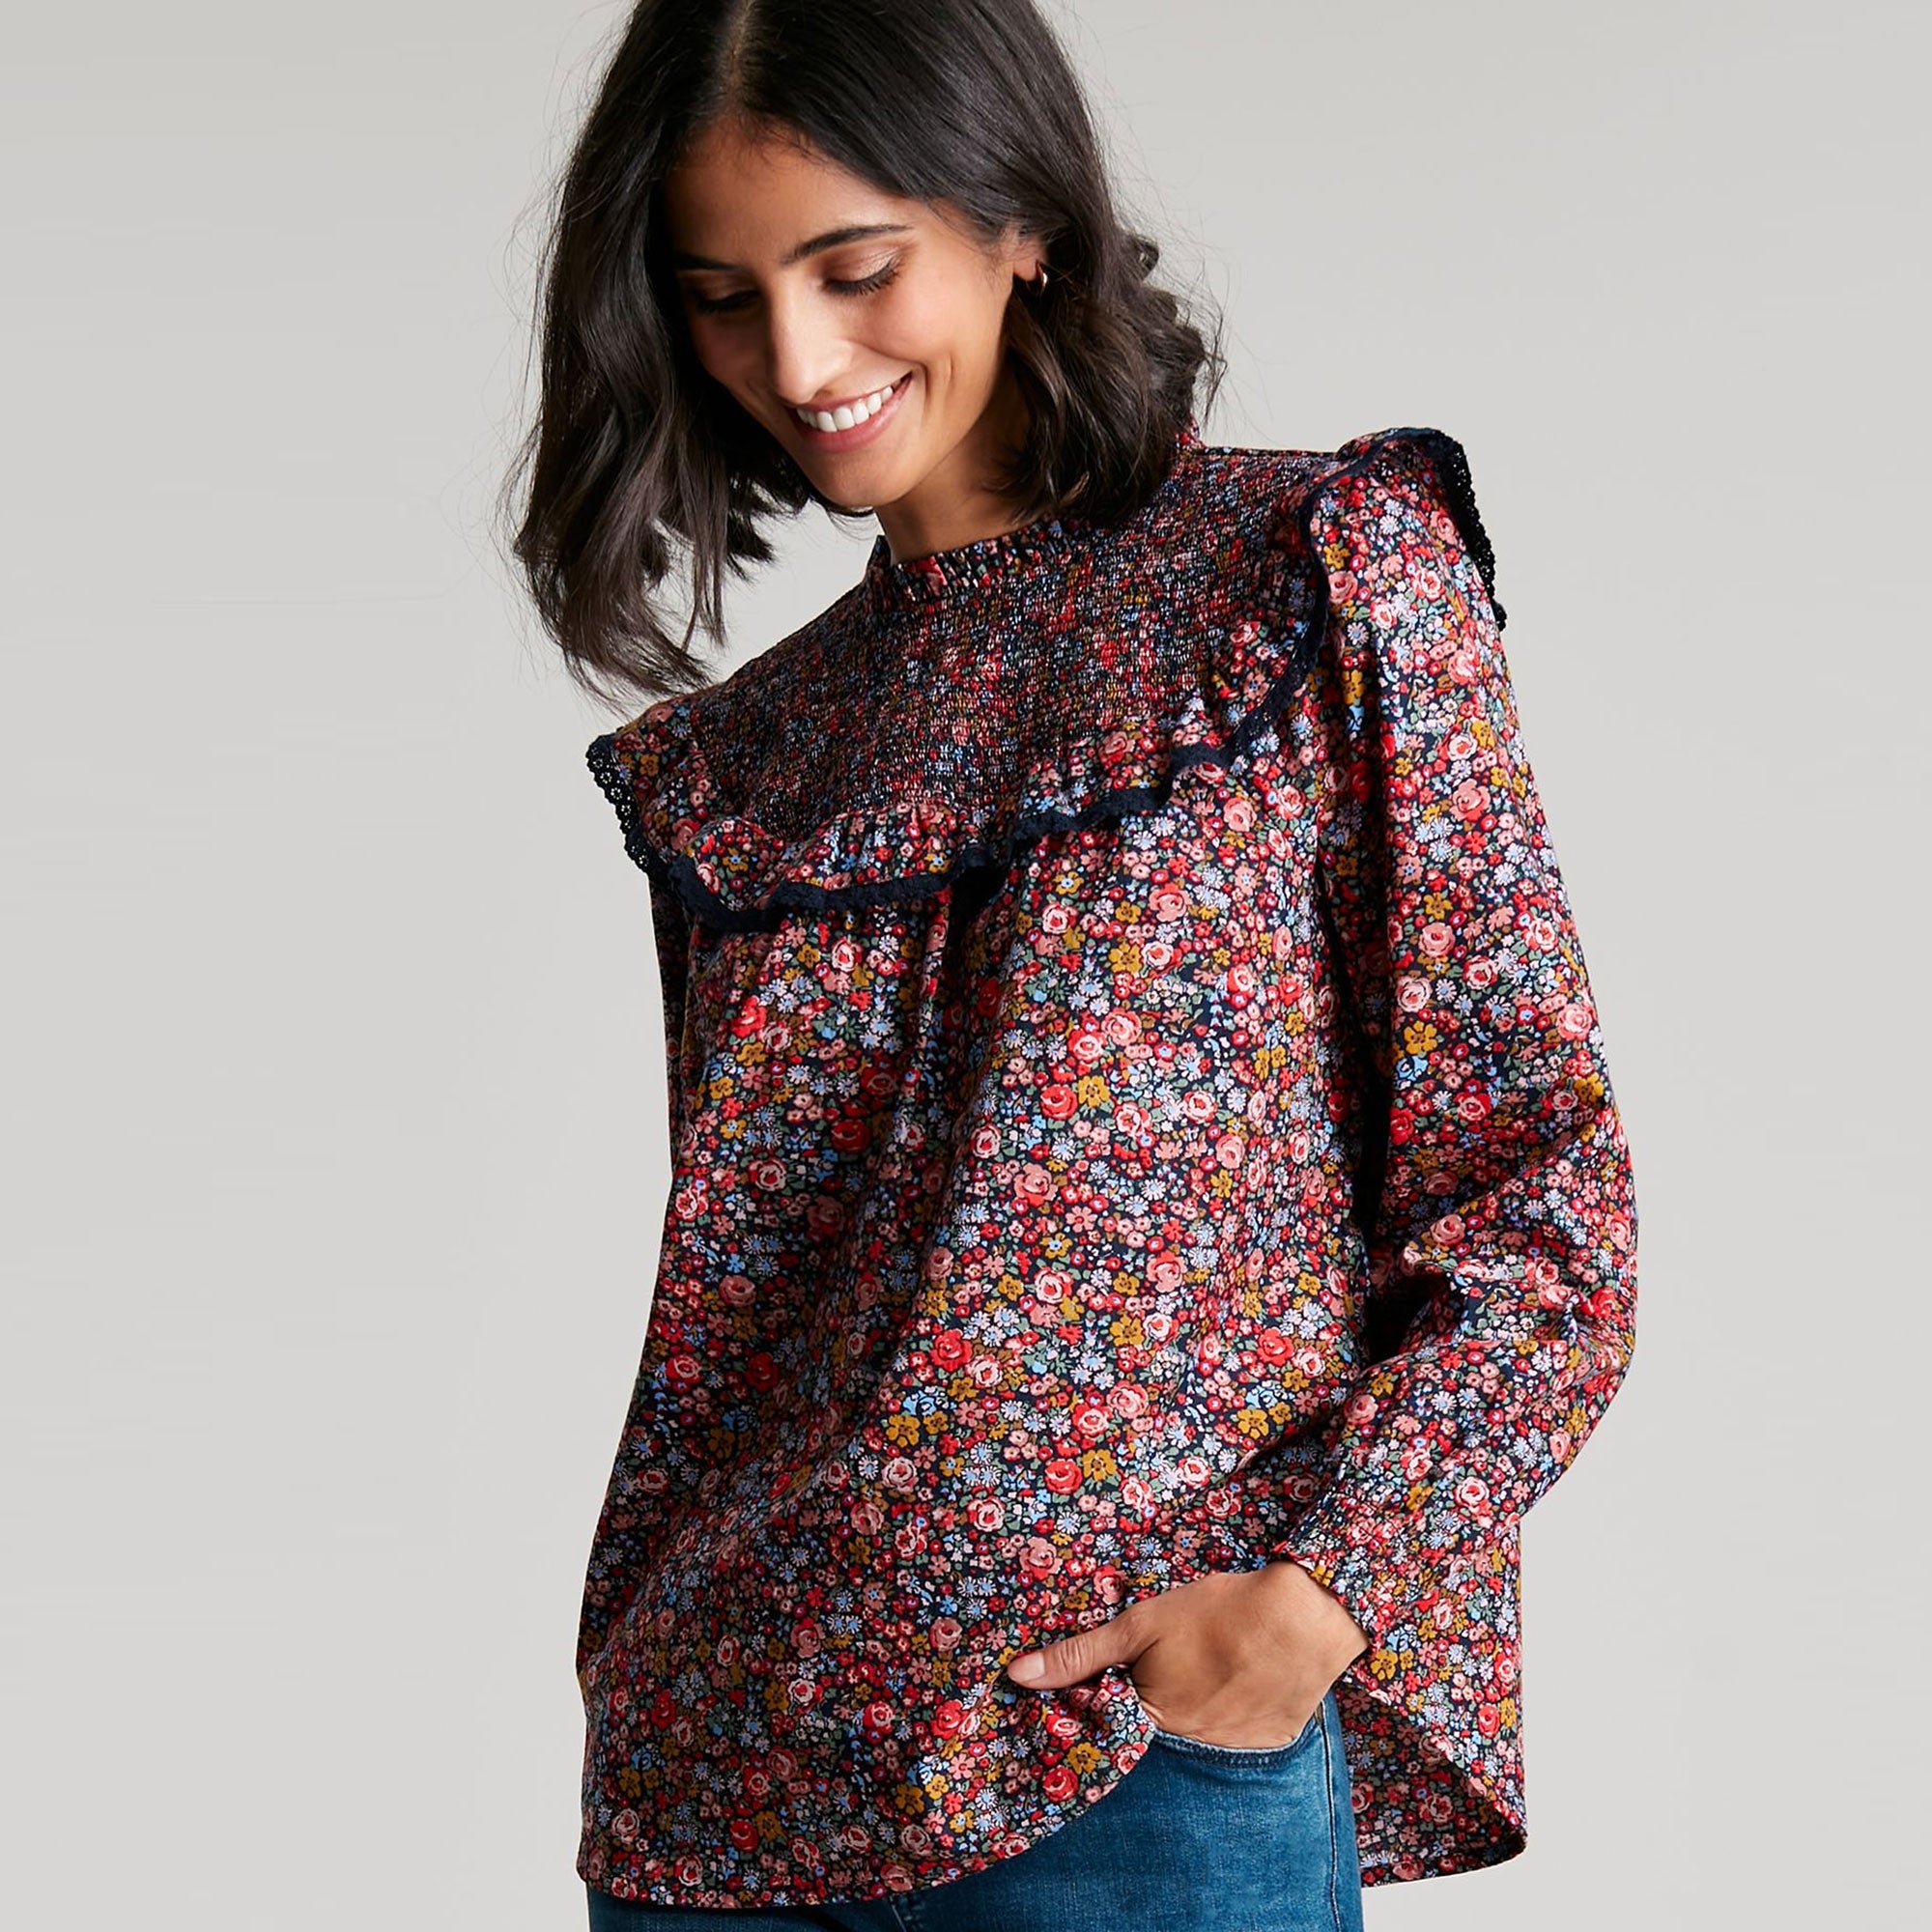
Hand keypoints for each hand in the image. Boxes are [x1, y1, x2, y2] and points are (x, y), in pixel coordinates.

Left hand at [1004, 1561, 1369, 1749]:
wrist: (1303, 1618)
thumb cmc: (1217, 1615)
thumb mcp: (1140, 1624)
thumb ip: (1080, 1654)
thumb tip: (1017, 1676)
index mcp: (1150, 1718)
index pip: (1109, 1726)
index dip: (1101, 1701)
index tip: (1105, 1679)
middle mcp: (1186, 1747)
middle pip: (1151, 1730)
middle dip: (1149, 1701)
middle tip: (1168, 1664)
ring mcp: (1230, 1750)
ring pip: (1193, 1732)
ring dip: (1192, 1706)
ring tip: (1205, 1666)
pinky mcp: (1266, 1744)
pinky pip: (1234, 1736)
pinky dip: (1229, 1711)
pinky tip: (1237, 1678)